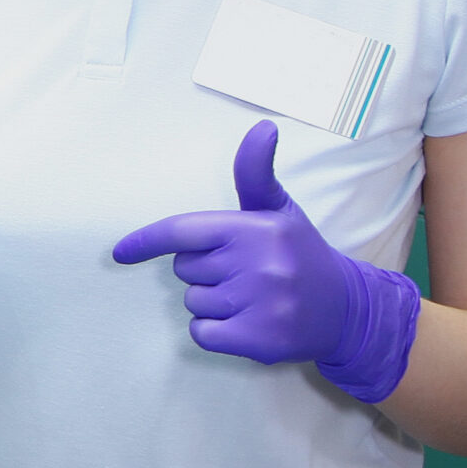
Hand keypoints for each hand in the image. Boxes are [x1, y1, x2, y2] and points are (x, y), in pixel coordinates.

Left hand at [112, 120, 420, 402]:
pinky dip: (214, 332)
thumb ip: (254, 172)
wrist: (347, 310)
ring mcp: (262, 305)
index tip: (119, 252)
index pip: (182, 232)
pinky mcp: (260, 340)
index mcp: (256, 228)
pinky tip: (244, 322)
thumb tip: (262, 126)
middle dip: (204, 270)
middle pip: (184, 269)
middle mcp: (260, 265)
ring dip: (211, 302)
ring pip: (193, 302)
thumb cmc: (298, 252)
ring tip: (250, 296)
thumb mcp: (278, 208)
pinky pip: (202, 333)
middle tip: (242, 271)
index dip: (146, 241)